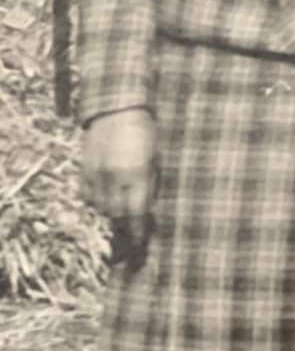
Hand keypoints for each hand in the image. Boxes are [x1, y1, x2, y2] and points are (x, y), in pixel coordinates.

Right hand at [82, 108, 156, 253]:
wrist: (117, 110)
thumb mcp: (155, 160)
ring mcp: (96, 173)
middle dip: (125, 223)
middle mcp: (114, 176)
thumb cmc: (144, 134)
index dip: (137, 230)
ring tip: (119, 209)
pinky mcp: (83, 168)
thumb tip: (146, 211)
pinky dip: (95, 201)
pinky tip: (104, 197)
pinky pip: (86, 196)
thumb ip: (149, 186)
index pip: (135, 212)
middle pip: (116, 213)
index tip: (139, 240)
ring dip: (110, 212)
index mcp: (136, 174)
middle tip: (131, 225)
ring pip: (100, 207)